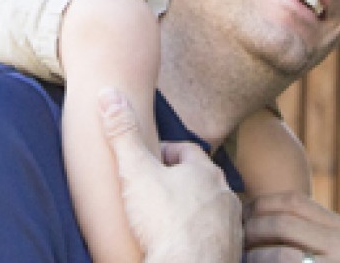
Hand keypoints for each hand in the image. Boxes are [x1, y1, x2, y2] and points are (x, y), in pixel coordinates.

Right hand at [99, 87, 241, 262]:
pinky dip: (198, 236)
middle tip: (153, 190)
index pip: (185, 150)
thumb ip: (122, 133)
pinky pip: (213, 237)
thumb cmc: (164, 222)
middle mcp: (225, 195)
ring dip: (190, 210)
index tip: (146, 164)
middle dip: (177, 182)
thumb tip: (108, 93)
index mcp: (205, 171)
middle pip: (199, 179)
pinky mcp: (230, 254)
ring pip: (209, 209)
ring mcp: (231, 227)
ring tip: (166, 219)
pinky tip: (179, 243)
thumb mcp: (135, 171)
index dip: (163, 154)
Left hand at [244, 191, 339, 261]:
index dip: (262, 203)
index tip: (243, 212)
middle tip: (235, 237)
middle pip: (282, 223)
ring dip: (254, 255)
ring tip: (241, 258)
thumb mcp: (338, 250)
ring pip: (281, 255)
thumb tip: (257, 215)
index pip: (294, 201)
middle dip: (251, 228)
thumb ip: (311, 232)